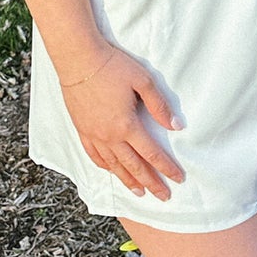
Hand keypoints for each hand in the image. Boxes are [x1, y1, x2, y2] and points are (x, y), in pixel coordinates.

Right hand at [59, 45, 184, 200]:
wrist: (78, 59)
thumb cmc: (112, 66)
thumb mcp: (143, 81)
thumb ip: (159, 106)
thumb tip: (176, 126)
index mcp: (127, 126)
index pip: (152, 154)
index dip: (167, 168)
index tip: (178, 180)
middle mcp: (110, 136)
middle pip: (134, 166)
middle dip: (151, 183)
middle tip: (163, 197)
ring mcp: (94, 135)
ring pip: (114, 166)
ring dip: (128, 180)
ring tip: (139, 192)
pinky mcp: (82, 129)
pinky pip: (94, 156)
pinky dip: (105, 167)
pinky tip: (112, 172)